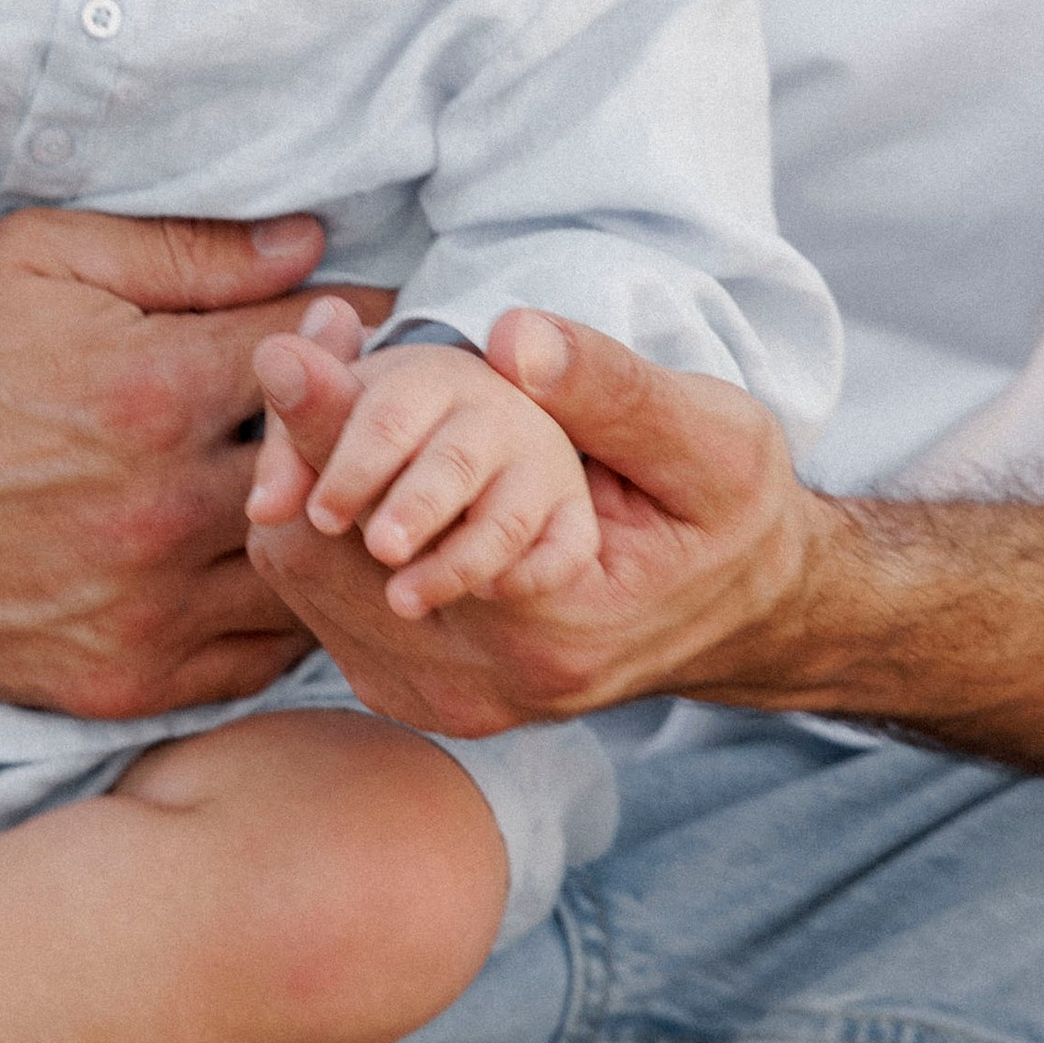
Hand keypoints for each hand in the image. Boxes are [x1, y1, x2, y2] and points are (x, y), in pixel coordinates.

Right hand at [0, 215, 394, 709]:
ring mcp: (146, 609)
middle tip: (365, 414)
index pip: (325, 353)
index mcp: (154, 391)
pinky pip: (257, 661)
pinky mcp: (122, 680)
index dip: (359, 330)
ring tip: (326, 494)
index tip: (366, 328)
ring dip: (328, 533)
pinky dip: (277, 614)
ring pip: (306, 576)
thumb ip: (187, 252)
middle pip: (337, 473)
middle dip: (362, 434)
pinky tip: (263, 566)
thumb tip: (313, 244)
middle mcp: (163, 510)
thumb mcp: (40, 261)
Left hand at [246, 303, 823, 736]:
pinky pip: (330, 617)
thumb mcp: (707, 435)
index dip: (333, 433)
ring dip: (301, 494)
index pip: (389, 530)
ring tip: (311, 402)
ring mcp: (459, 705)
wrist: (751, 612)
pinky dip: (319, 539)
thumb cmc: (732, 515)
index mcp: (559, 627)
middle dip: (301, 457)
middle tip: (293, 358)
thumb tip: (510, 337)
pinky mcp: (435, 700)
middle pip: (325, 568)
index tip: (292, 349)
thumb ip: (608, 388)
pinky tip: (338, 475)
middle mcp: (495, 687)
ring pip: (312, 594)